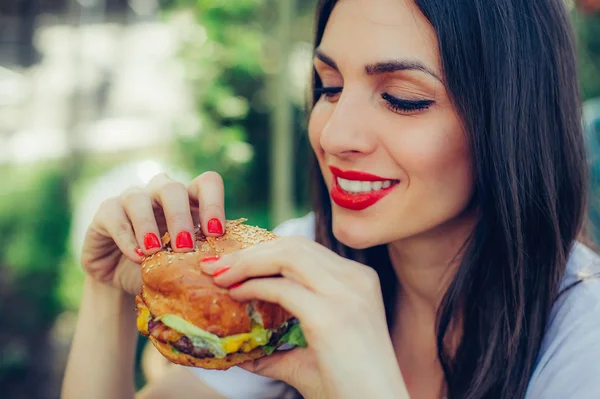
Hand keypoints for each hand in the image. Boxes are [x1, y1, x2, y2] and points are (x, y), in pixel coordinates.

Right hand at [81, 172, 225, 294]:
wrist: (122, 281)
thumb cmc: (163, 268)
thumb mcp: (185, 264)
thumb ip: (202, 259)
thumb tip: (222, 269)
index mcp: (189, 200)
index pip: (207, 183)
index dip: (213, 203)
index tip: (215, 233)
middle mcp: (161, 193)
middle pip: (172, 188)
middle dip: (180, 218)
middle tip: (184, 247)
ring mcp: (132, 198)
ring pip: (139, 198)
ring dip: (149, 226)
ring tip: (154, 252)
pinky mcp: (107, 211)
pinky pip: (115, 216)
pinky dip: (127, 237)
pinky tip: (136, 256)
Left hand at [200, 236, 408, 398]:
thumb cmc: (350, 387)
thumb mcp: (317, 355)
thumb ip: (282, 349)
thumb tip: (243, 355)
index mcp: (358, 280)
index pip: (305, 249)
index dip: (265, 250)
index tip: (234, 261)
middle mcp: (355, 279)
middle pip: (294, 245)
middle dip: (250, 251)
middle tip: (217, 265)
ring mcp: (346, 294)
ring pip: (287, 255)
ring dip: (247, 262)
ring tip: (221, 276)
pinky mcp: (330, 316)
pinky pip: (281, 288)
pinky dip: (253, 286)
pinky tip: (236, 294)